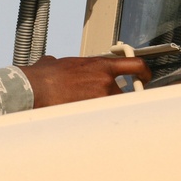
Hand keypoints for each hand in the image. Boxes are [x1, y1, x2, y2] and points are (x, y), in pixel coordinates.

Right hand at [18, 55, 151, 107]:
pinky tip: (82, 119)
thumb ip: (71, 64)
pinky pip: (100, 118)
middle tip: (104, 101)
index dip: (144, 72)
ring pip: (111, 106)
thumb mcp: (61, 62)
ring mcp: (100, 99)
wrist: (35, 88)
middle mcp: (105, 81)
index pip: (134, 65)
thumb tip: (57, 64)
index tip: (144, 76)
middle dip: (116, 98)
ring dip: (103, 108)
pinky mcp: (91, 113)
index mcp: (100, 65)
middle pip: (124, 93)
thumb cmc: (45, 75)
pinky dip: (93, 119)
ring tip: (85, 108)